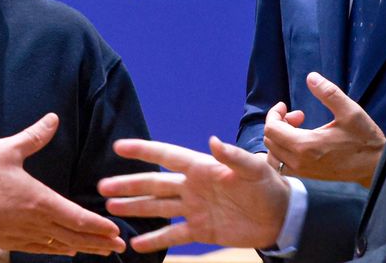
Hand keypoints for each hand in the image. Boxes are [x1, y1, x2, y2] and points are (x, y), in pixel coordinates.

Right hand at [0, 113, 124, 255]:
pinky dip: (59, 251)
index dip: (100, 226)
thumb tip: (53, 118)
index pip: (78, 218)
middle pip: (75, 236)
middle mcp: (36, 223)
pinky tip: (66, 250)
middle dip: (99, 242)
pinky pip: (41, 250)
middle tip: (118, 246)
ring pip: (60, 246)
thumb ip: (34, 136)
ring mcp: (23, 236)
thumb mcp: (7, 150)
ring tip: (100, 251)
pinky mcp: (10, 242)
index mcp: (40, 201)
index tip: (116, 230)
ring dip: (83, 248)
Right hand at [98, 137, 288, 252]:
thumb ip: (233, 156)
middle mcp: (192, 186)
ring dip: (134, 207)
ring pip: (157, 207)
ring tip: (110, 207)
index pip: (166, 156)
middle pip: (153, 184)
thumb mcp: (255, 169)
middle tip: (102, 186)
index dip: (143, 151)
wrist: (283, 217)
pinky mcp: (201, 230)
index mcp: (201, 167)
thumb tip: (213, 141)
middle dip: (128, 185)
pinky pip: (173, 235)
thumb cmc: (270, 186)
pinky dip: (155, 240)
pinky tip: (136, 244)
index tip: (119, 147)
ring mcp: (194, 208)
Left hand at [263, 72, 384, 186]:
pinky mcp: (307, 176)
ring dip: (280, 137)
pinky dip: (283, 151)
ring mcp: (302, 171)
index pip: (271, 128)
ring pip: (274, 153)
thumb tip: (311, 76)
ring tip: (299, 128)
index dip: (274, 113)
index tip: (285, 105)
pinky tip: (300, 141)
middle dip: (279, 123)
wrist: (375, 168)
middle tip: (298, 116)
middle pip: (270, 140)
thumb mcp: (350, 111)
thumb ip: (329, 93)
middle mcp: (299, 161)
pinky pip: (282, 164)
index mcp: (306, 145)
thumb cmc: (365, 140)